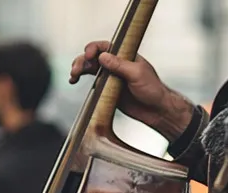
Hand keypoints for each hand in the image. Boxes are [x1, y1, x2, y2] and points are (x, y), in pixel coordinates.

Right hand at [69, 41, 194, 141]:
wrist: (155, 110)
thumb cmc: (152, 90)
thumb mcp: (137, 74)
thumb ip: (119, 65)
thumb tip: (102, 57)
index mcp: (125, 55)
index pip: (106, 46)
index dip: (94, 48)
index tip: (88, 56)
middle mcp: (116, 64)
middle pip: (94, 57)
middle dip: (82, 61)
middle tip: (75, 70)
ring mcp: (110, 77)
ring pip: (90, 69)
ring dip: (79, 70)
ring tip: (72, 77)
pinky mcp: (106, 90)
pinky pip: (92, 83)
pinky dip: (82, 80)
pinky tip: (74, 82)